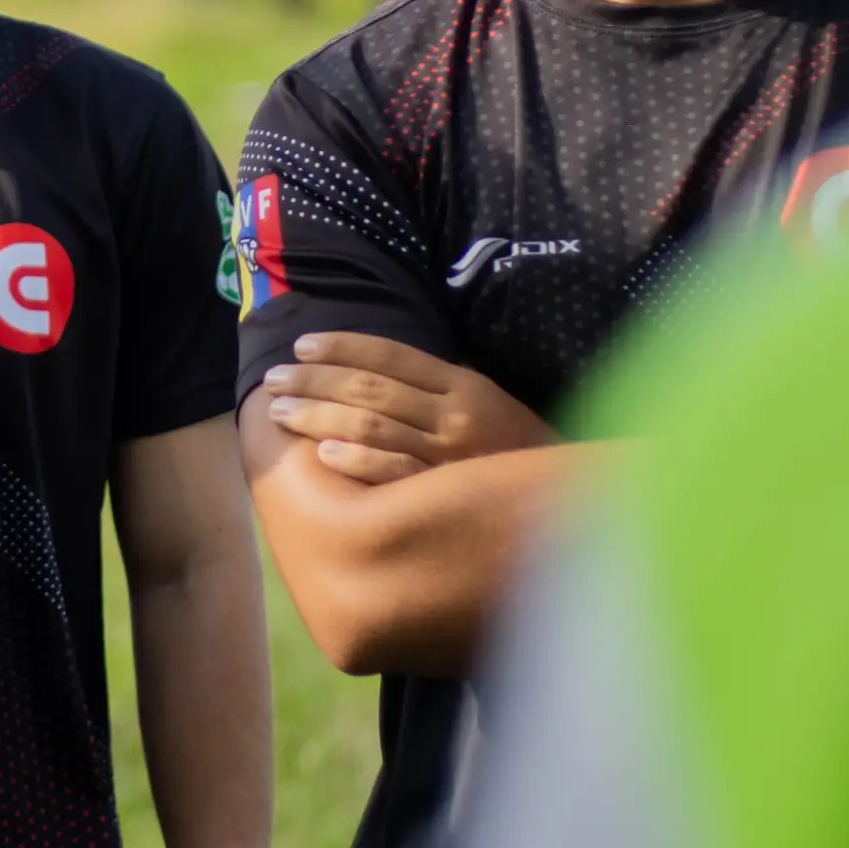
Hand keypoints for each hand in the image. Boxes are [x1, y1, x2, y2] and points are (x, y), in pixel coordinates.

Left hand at [261, 334, 551, 483]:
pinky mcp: (445, 497)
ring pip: (372, 425)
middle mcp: (453, 414)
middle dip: (316, 379)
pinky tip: (322, 452)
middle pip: (371, 387)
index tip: (302, 344)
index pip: (391, 355)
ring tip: (281, 410)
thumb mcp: (489, 403)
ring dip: (319, 414)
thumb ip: (441, 386)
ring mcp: (448, 457)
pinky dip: (358, 460)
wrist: (574, 503)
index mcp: (463, 385)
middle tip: (274, 377)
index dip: (342, 347)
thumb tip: (383, 370)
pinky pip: (394, 473)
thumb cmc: (520, 451)